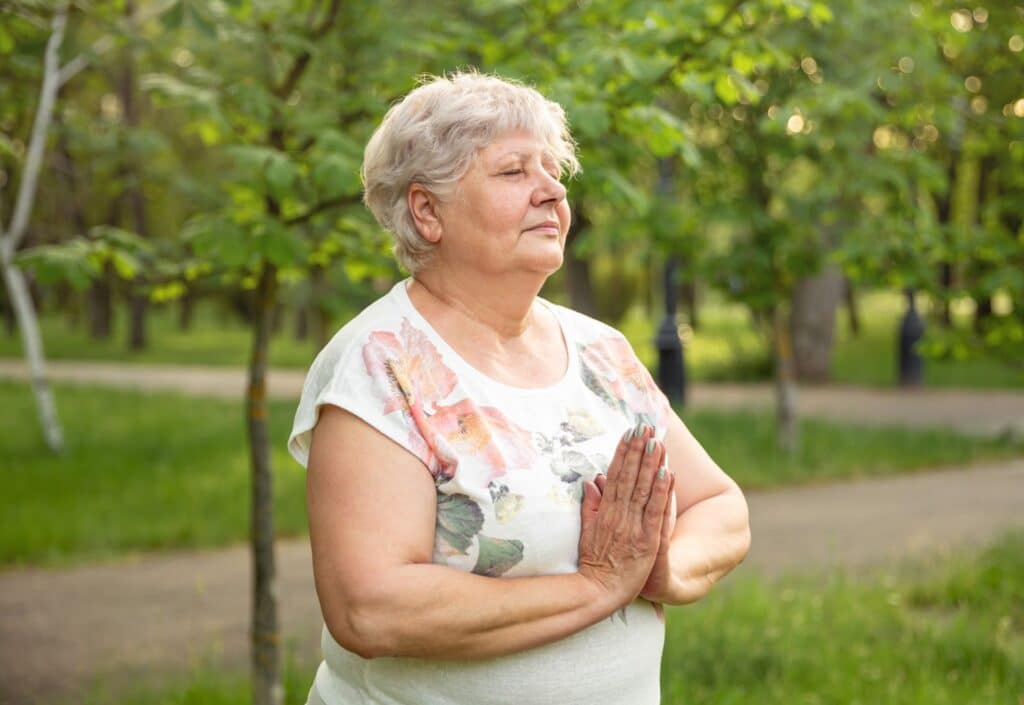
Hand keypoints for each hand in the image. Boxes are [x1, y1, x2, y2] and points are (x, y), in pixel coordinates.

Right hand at [594, 441, 676, 603]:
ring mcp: (632, 527)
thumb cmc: (592, 564)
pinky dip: (661, 492)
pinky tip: (667, 473)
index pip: (615, 475)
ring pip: (642, 489)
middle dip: (637, 450)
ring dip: (650, 464)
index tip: (628, 433)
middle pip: (629, 477)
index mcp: (605, 511)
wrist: (598, 592)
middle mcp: (618, 515)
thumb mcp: (587, 532)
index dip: (622, 453)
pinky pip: (654, 512)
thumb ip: (590, 507)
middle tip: (645, 426)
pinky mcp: (646, 541)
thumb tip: (590, 481)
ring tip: (657, 441)